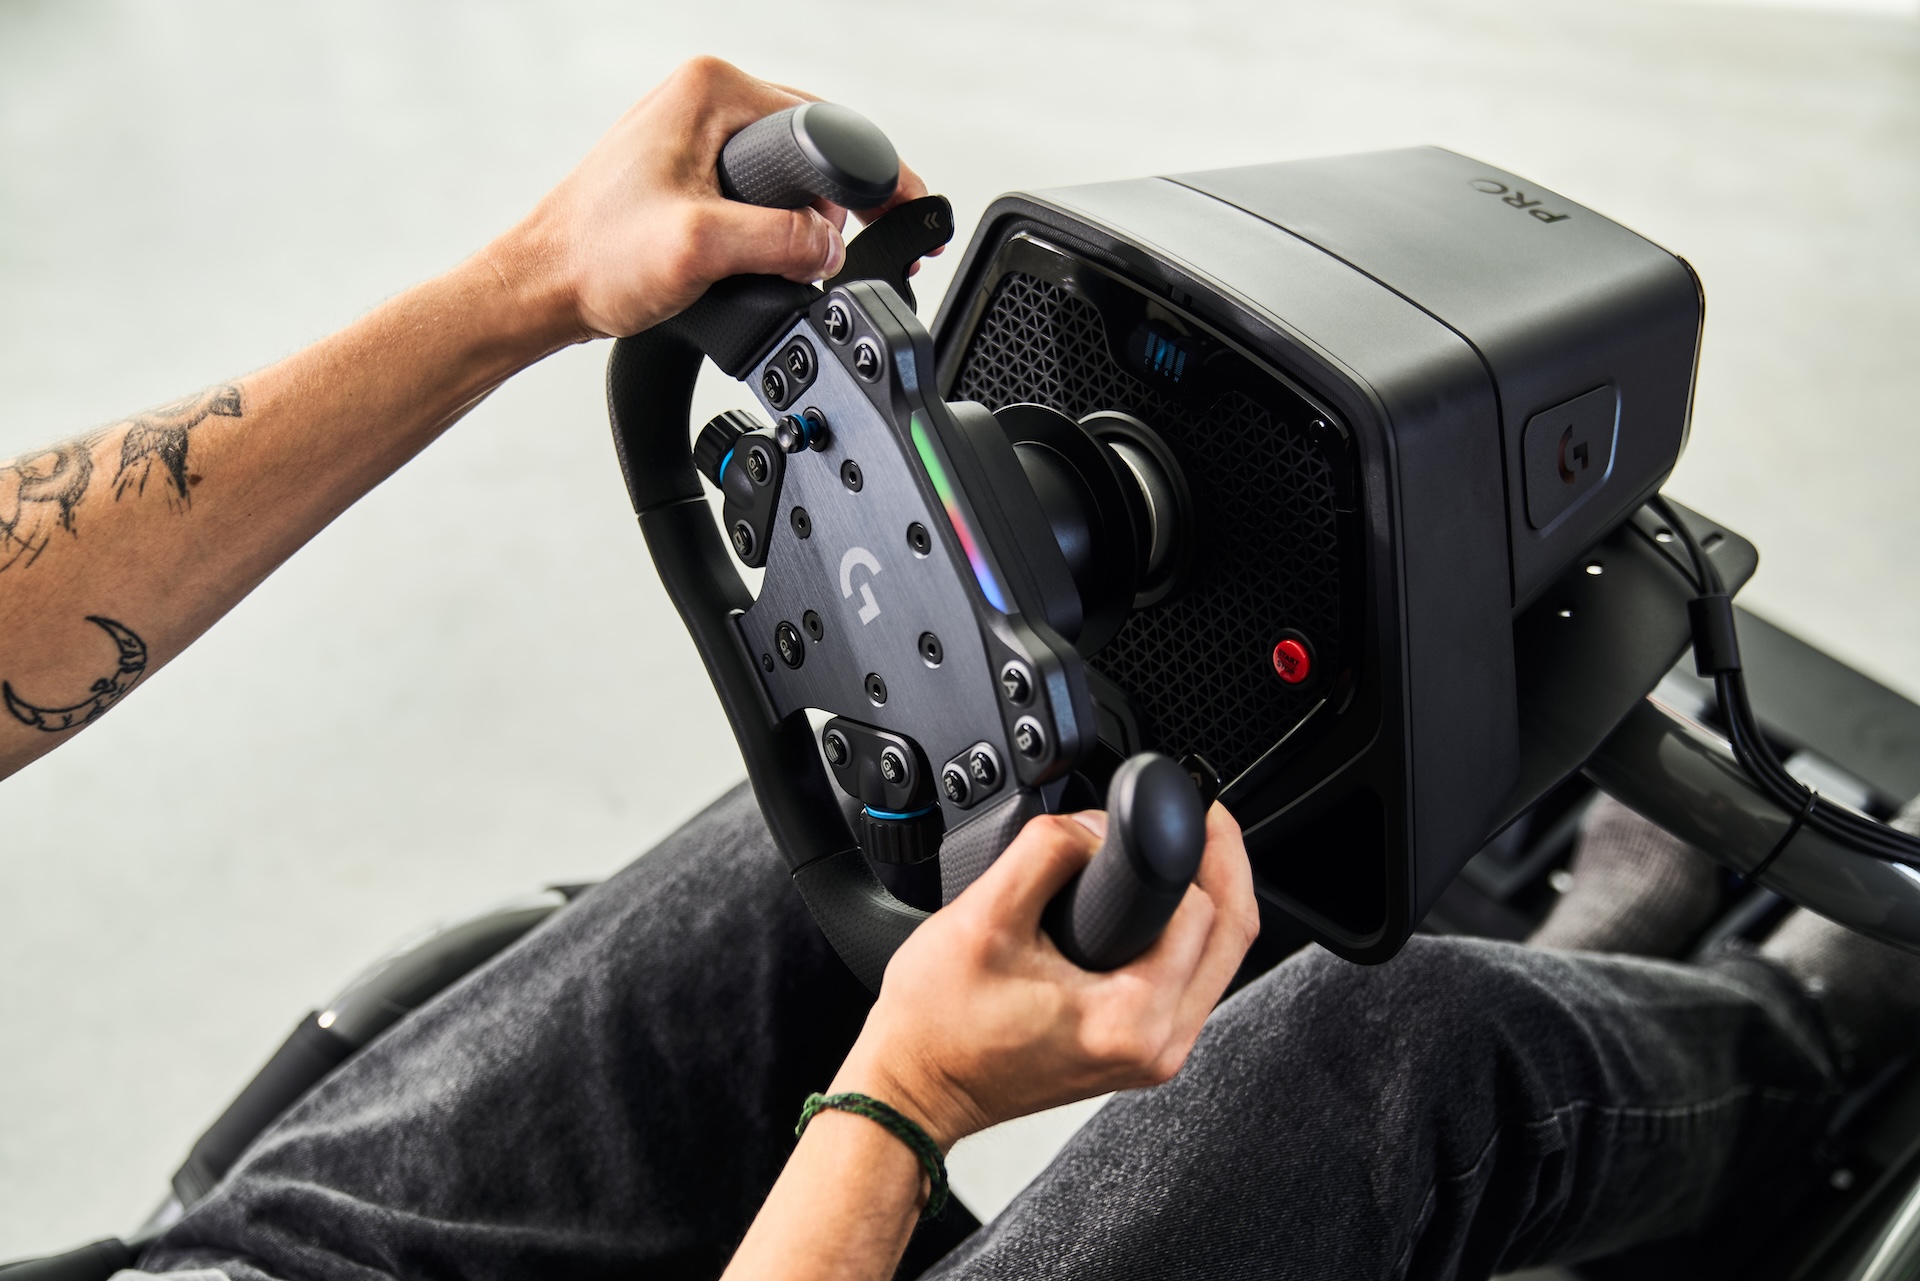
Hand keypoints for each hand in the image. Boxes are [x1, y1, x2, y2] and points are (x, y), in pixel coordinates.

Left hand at [485, 56, 931, 341]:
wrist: (542, 291)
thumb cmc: (593, 259)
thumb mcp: (701, 248)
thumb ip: (782, 241)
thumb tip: (833, 248)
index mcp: (711, 91)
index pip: (825, 127)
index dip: (868, 180)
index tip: (900, 218)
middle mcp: (705, 99)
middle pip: (813, 150)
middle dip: (835, 206)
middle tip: (829, 256)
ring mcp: (695, 134)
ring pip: (787, 177)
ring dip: (802, 222)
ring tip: (788, 262)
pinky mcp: (690, 172)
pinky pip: (760, 194)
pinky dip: (775, 229)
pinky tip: (764, 259)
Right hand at [830, 803, 1258, 1149]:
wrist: (916, 1088)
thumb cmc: (936, 1026)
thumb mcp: (982, 918)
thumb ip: (1045, 853)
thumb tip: (1092, 823)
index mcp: (1129, 1019)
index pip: (1202, 912)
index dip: (1189, 846)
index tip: (1182, 805)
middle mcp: (1157, 1045)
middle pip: (1233, 938)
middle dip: (1224, 864)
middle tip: (1200, 813)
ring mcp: (1153, 1053)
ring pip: (1218, 961)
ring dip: (1211, 900)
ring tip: (1185, 846)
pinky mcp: (1140, 1049)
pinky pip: (1192, 980)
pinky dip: (1187, 934)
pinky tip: (1163, 899)